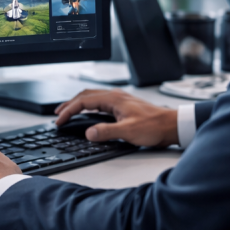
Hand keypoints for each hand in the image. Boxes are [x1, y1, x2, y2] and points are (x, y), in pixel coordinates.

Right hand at [55, 89, 179, 147]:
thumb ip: (107, 132)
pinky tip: (88, 113)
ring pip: (92, 97)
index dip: (68, 111)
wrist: (172, 125)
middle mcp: (115, 96)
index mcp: (113, 99)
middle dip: (68, 105)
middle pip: (85, 96)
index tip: (59, 120)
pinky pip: (100, 101)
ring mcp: (119, 99)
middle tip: (57, 115)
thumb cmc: (154, 127)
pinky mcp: (123, 105)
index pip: (83, 102)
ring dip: (77, 103)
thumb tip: (88, 133)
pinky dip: (88, 106)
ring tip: (68, 112)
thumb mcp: (128, 132)